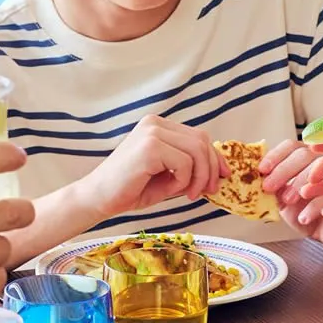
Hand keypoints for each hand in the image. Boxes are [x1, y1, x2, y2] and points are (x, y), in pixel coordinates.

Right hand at [79, 115, 228, 216]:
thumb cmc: (130, 189)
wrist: (99, 199)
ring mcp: (152, 132)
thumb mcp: (168, 176)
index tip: (223, 176)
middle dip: (211, 168)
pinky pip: (185, 163)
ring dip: (200, 177)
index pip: (198, 136)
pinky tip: (172, 189)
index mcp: (158, 125)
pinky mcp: (150, 147)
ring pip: (197, 151)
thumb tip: (219, 171)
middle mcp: (155, 123)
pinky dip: (184, 180)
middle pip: (202, 140)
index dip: (215, 156)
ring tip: (190, 194)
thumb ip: (189, 168)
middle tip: (208, 191)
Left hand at [260, 138, 322, 246]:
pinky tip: (307, 216)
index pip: (291, 147)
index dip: (275, 156)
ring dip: (302, 183)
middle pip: (306, 154)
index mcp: (305, 157)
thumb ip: (273, 186)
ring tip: (289, 202)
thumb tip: (256, 180)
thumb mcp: (283, 198)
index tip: (262, 170)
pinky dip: (319, 204)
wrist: (322, 232)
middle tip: (269, 188)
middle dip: (285, 171)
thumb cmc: (302, 210)